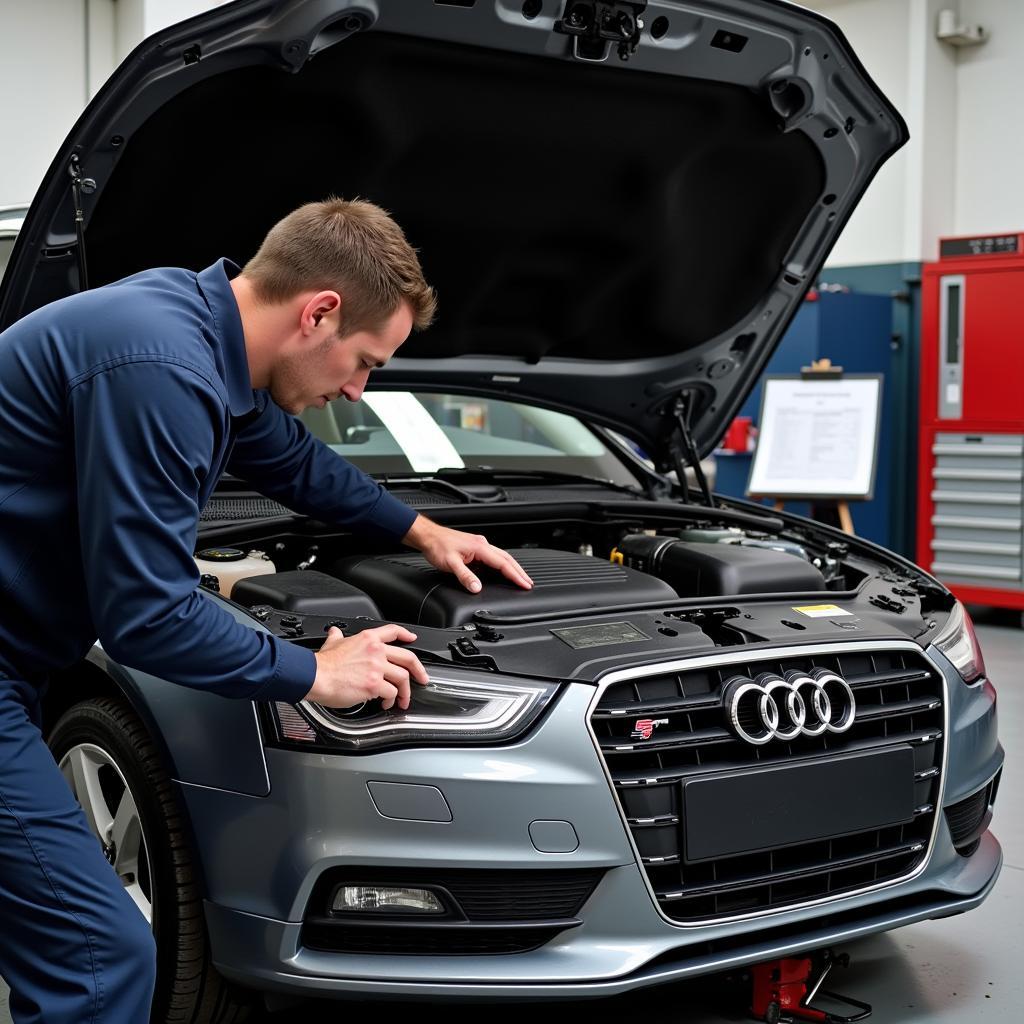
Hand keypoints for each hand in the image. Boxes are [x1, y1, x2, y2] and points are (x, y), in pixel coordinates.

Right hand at [306, 624, 428, 709]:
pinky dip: (391, 700)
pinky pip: (391, 693)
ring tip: (401, 700)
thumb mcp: (332, 643)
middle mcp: (376, 651)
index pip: (393, 631)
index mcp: (367, 639)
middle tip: (422, 678)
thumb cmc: (322, 664)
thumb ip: (337, 637)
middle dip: (419, 670)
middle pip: (408, 658)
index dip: (405, 635)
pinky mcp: (374, 685)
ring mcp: (376, 667)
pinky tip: (386, 704)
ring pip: (402, 678)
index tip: (412, 639)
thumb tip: (335, 633)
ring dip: (404, 692)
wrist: (315, 676)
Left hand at [403, 516, 532, 592]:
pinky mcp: (475, 547)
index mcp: (480, 548)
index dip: (515, 575)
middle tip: (528, 583)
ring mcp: (479, 545)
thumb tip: (477, 588)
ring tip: (520, 578)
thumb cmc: (437, 546)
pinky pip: (493, 556)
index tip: (525, 584)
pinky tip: (502, 570)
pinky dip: (502, 564)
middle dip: (519, 572)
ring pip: (501, 556)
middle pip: (507, 559)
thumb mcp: (450, 564)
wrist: (428, 536)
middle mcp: (482, 544)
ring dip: (512, 567)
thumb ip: (465, 577)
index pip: (503, 563)